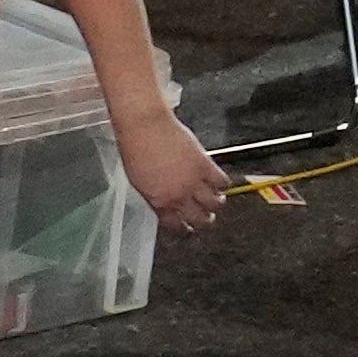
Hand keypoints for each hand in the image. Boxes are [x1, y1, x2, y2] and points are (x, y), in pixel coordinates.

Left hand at [116, 109, 229, 239]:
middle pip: (200, 219)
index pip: (176, 226)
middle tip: (205, 219)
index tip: (186, 229)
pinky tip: (220, 183)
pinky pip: (222, 182)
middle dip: (204, 222)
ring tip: (216, 201)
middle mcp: (178, 195)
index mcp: (159, 201)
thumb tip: (163, 203)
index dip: (183, 230)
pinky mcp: (205, 166)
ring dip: (216, 204)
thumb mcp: (138, 181)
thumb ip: (154, 196)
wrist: (144, 126)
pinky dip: (223, 185)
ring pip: (215, 204)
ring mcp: (194, 182)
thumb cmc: (134, 147)